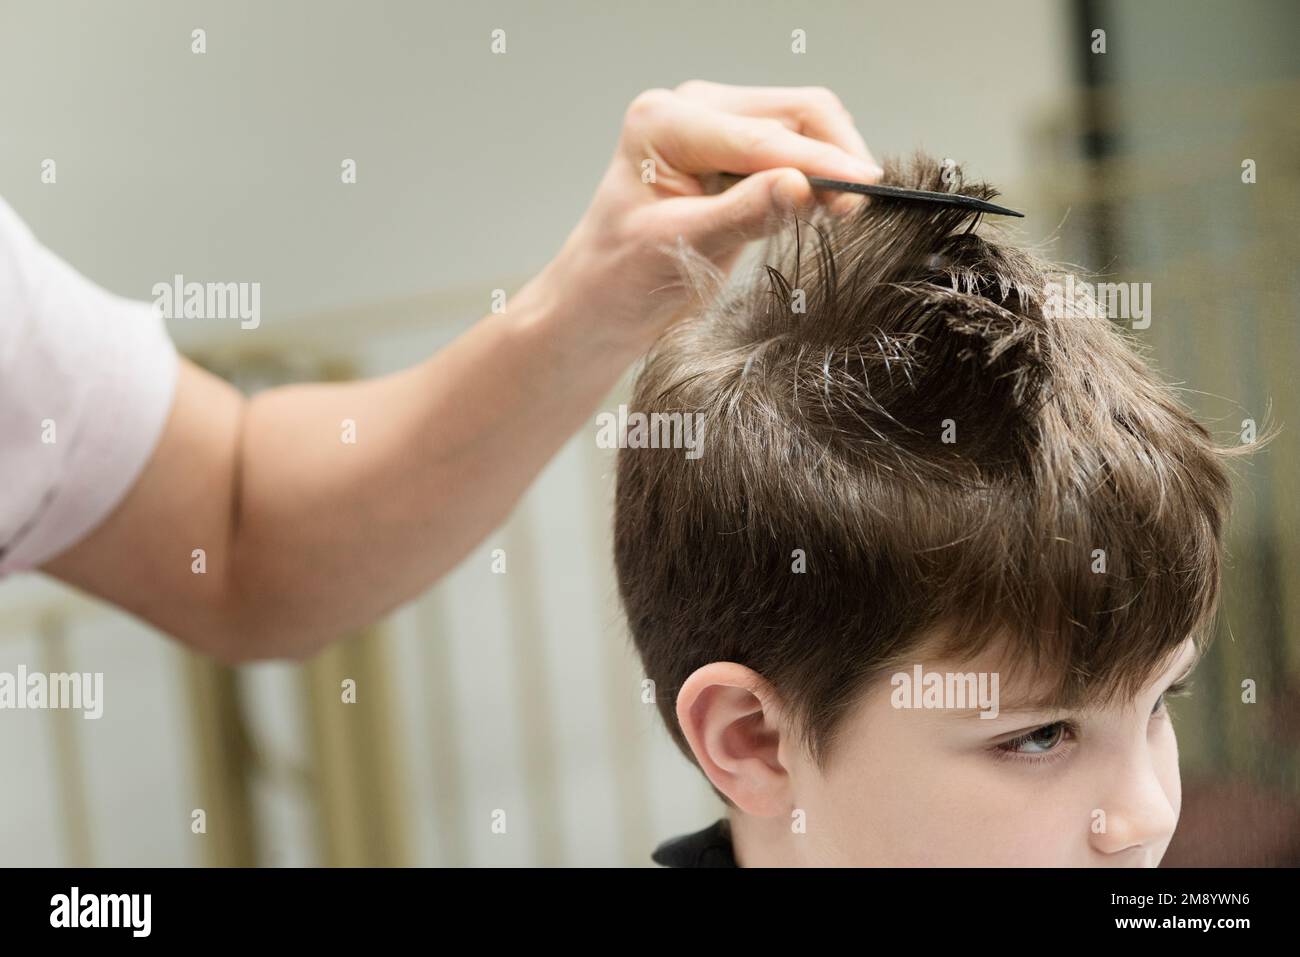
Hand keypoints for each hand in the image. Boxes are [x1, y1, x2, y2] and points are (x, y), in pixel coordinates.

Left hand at [524, 80, 880, 358]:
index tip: (863, 192)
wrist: (601, 300)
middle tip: (864, 206)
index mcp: (664, 123)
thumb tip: (803, 185)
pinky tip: (828, 205)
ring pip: (801, 124)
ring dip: (830, 162)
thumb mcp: (681, 249)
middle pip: (792, 112)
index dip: (818, 163)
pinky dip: (817, 173)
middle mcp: (691, 110)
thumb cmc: (621, 278)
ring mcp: (715, 125)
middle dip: (834, 155)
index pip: (761, 137)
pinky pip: (792, 147)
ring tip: (847, 210)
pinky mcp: (734, 149)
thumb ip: (742, 214)